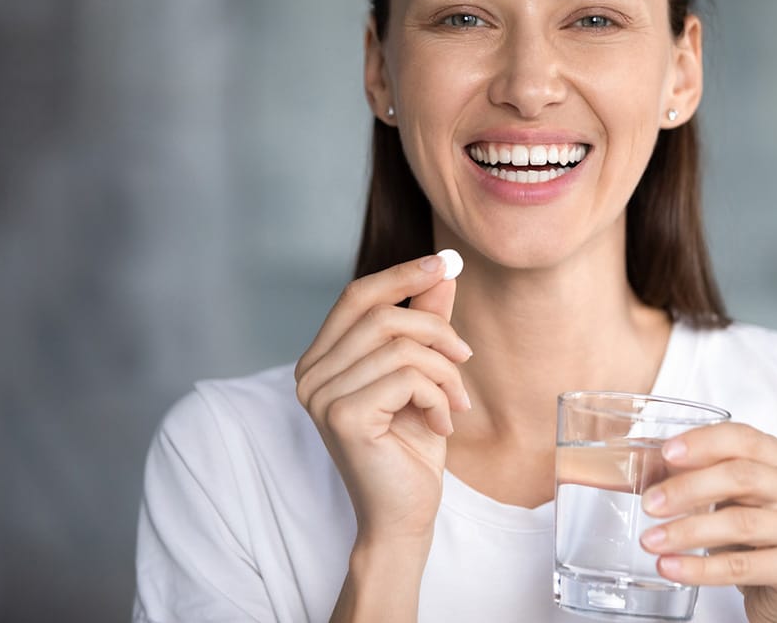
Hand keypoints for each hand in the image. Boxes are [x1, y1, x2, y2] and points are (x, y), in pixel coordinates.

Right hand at [294, 255, 472, 552]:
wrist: (405, 514)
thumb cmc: (411, 445)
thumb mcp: (423, 372)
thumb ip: (423, 321)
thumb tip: (442, 269)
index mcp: (321, 358)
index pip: (358, 295)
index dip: (402, 275)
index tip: (445, 263)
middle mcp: (310, 374)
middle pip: (382, 314)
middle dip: (437, 330)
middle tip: (465, 359)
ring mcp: (321, 395)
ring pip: (401, 346)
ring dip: (444, 373)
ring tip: (455, 403)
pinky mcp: (343, 416)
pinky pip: (407, 377)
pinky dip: (438, 396)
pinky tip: (441, 424)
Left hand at [638, 423, 776, 622]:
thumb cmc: (753, 535)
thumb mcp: (725, 498)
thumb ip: (690, 478)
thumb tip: (641, 469)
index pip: (743, 438)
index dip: (703, 443)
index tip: (666, 453)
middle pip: (742, 477)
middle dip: (689, 488)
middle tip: (650, 503)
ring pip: (741, 523)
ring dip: (688, 531)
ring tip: (651, 540)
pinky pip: (743, 566)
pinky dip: (700, 568)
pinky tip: (671, 566)